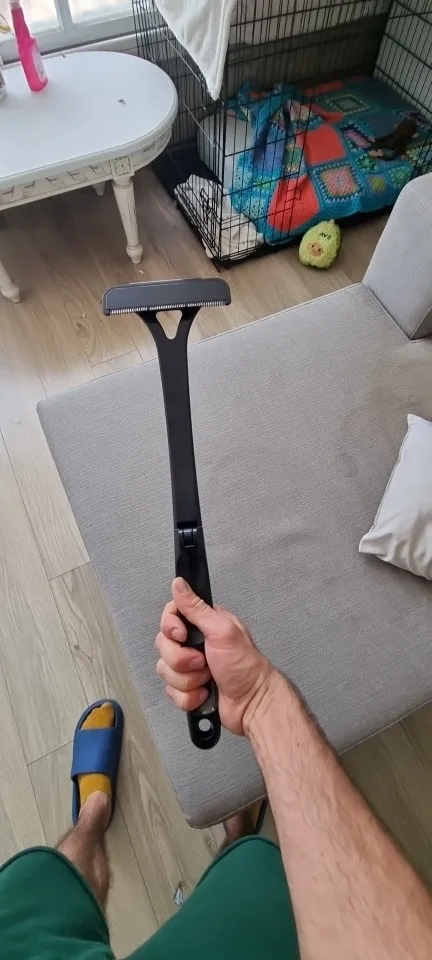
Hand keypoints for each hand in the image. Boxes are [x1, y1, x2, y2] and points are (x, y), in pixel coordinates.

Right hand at [156, 577, 274, 735]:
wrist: (252, 704)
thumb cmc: (244, 664)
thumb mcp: (222, 630)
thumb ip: (197, 607)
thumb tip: (179, 583)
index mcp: (202, 624)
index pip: (170, 616)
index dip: (171, 628)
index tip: (183, 636)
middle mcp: (194, 643)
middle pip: (163, 645)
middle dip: (182, 660)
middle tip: (204, 662)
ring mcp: (189, 667)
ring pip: (165, 671)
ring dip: (188, 680)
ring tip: (208, 679)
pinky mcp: (188, 688)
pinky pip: (172, 692)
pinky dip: (189, 697)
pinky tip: (205, 694)